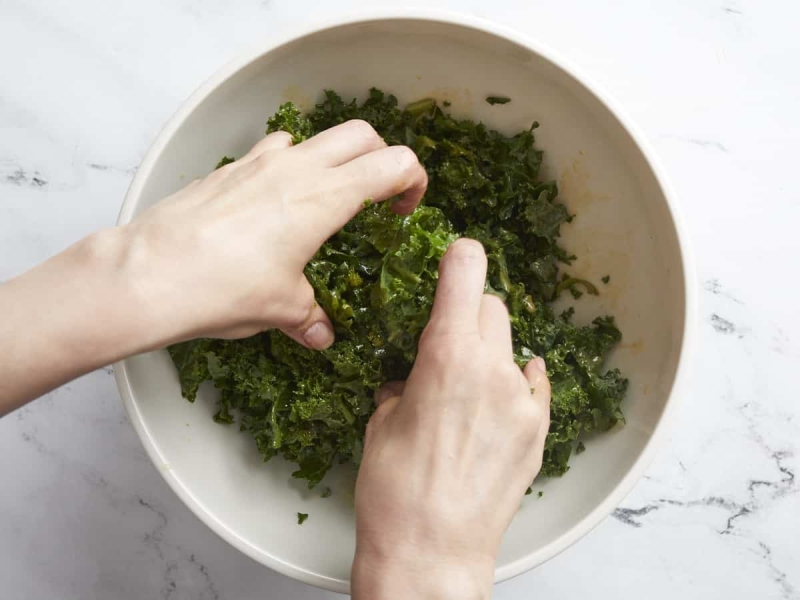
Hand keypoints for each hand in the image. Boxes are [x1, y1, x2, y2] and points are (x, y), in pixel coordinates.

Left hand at [126, 120, 426, 346]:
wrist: (149, 274)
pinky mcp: (230, 168)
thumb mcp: (280, 308)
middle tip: (376, 198)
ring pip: (317, 136)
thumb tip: (319, 334)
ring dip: (335, 158)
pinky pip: (273, 149)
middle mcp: (297, 169)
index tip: (403, 212)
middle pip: (363, 135)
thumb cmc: (222, 288)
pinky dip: (290, 163)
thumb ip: (309, 317)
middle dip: (381, 160)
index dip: (414, 182)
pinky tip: (276, 201)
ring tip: (326, 199)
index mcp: (325, 198)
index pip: (395, 164)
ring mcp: (260, 162)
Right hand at [351, 239, 550, 599]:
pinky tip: (498, 403)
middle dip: (469, 312)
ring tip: (466, 393)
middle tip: (448, 339)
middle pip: (492, 306)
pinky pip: (533, 383)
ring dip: (489, 354)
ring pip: (511, 347)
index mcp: (446, 355)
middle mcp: (493, 368)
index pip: (466, 271)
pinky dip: (517, 382)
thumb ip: (404, 383)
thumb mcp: (381, 423)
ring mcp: (522, 400)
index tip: (454, 258)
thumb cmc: (394, 492)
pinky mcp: (539, 430)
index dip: (459, 257)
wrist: (432, 552)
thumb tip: (412, 380)